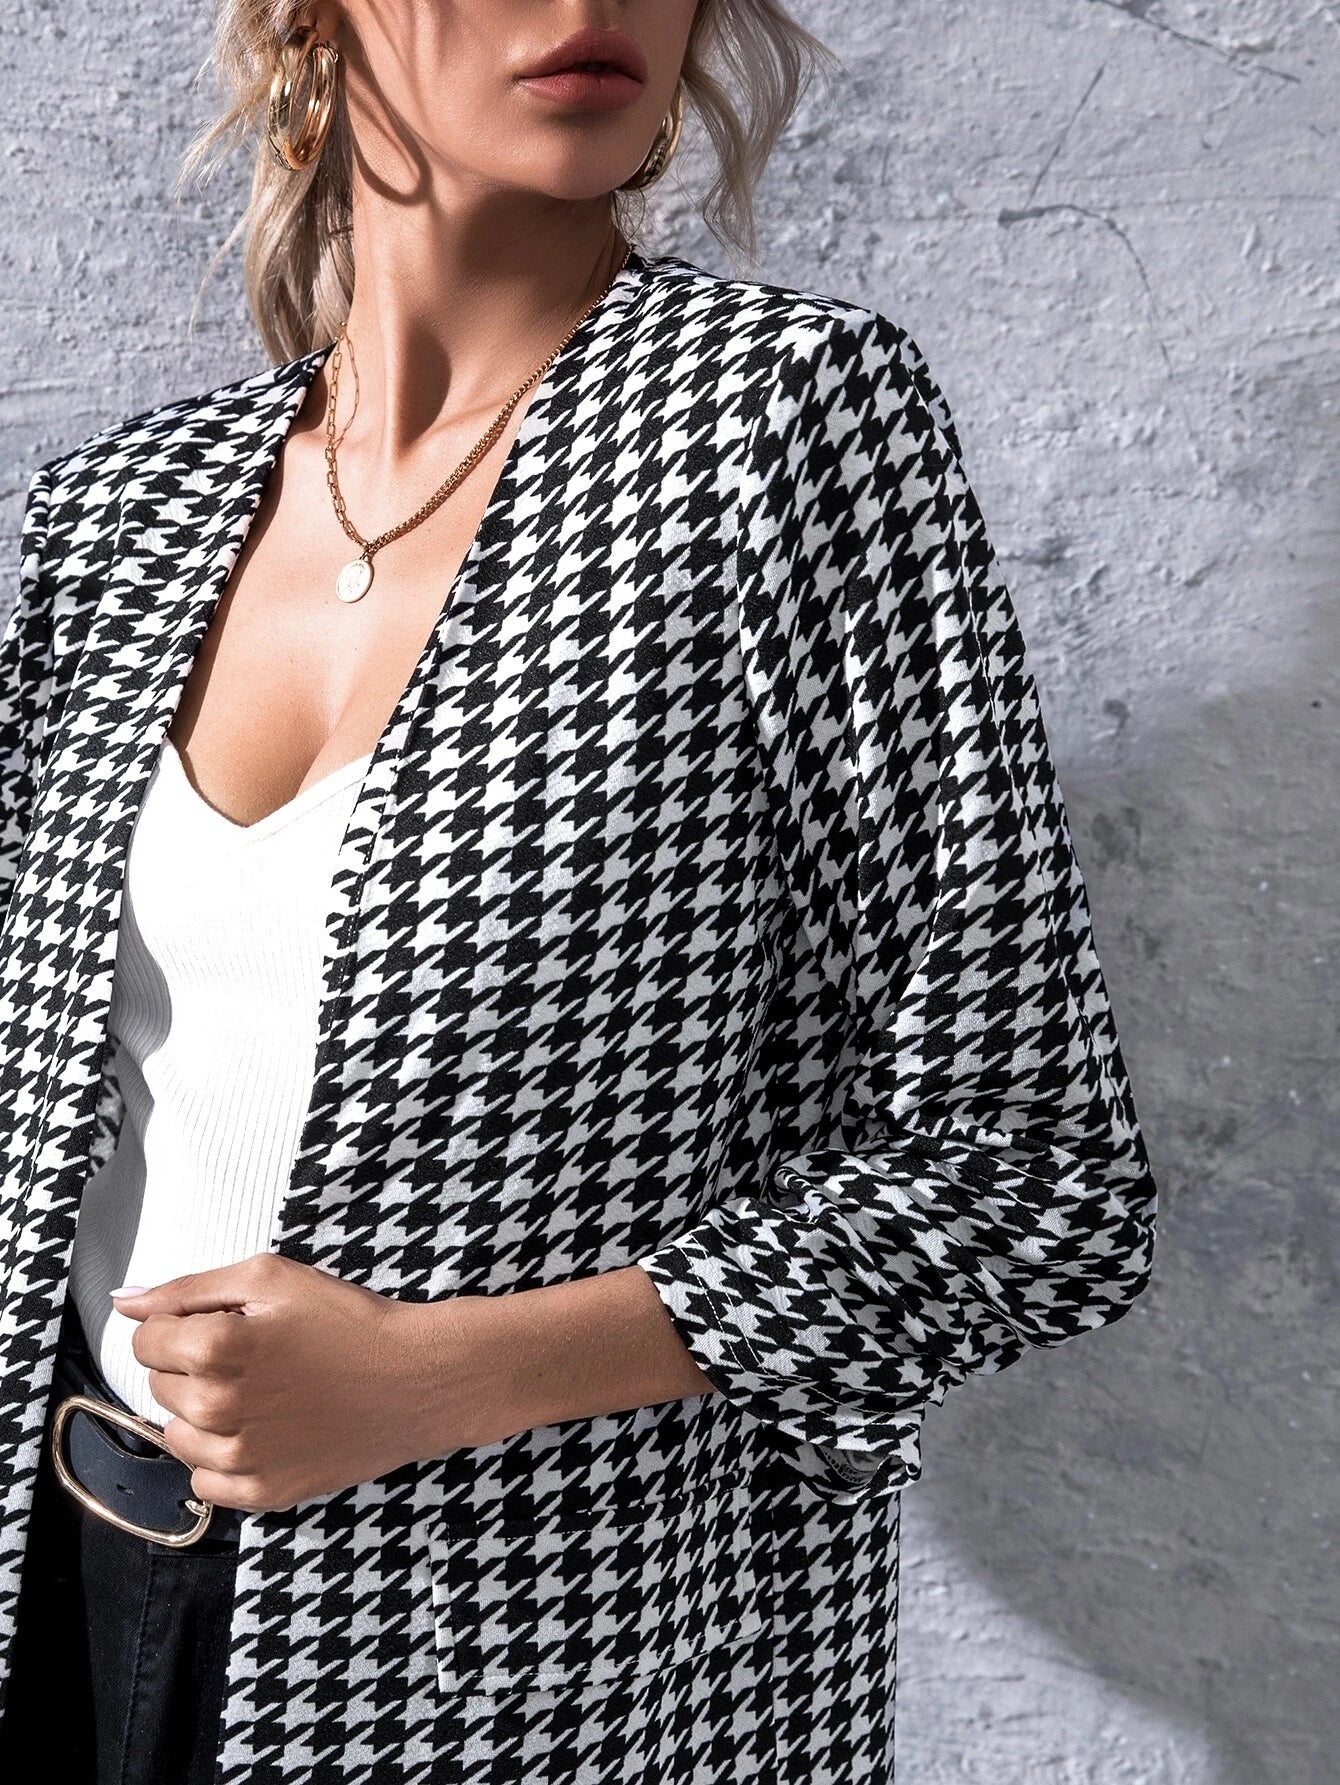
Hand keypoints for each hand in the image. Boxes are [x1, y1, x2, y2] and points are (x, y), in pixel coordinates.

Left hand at [111, 1255, 503, 1512]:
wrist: (417, 1379)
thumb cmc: (349, 1322)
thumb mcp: (271, 1277)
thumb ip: (188, 1288)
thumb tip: (125, 1302)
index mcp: (214, 1348)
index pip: (145, 1340)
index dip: (180, 1325)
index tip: (221, 1323)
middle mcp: (216, 1408)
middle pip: (158, 1385)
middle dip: (192, 1366)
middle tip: (252, 1354)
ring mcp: (238, 1458)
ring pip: (175, 1435)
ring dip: (202, 1413)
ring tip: (259, 1392)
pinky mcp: (262, 1493)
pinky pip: (203, 1482)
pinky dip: (221, 1459)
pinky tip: (261, 1431)